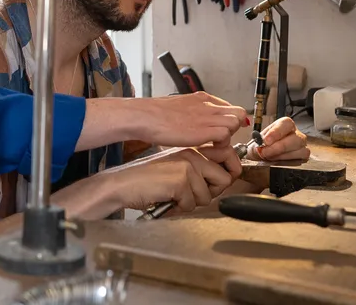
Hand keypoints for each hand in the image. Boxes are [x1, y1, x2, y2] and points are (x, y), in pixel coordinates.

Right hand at [54, 147, 237, 219]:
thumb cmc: (148, 180)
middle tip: (191, 194)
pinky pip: (192, 204)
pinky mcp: (181, 180)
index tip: (224, 180)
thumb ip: (200, 169)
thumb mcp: (178, 168)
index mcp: (193, 148)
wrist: (123, 184)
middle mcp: (193, 153)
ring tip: (174, 195)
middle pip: (225, 178)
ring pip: (208, 195)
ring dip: (192, 202)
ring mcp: (187, 165)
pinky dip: (180, 207)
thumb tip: (226, 178)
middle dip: (211, 192)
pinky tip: (167, 199)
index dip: (231, 171)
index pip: (229, 153)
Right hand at [130, 92, 247, 146]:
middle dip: (234, 126)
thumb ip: (192, 112)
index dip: (227, 119)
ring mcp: (208, 116)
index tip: (222, 130)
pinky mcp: (205, 130)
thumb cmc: (155, 115)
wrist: (144, 116)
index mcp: (201, 98)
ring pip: (235, 122)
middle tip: (221, 138)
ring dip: (229, 136)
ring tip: (215, 144)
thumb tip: (195, 122)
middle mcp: (208, 105)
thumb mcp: (179, 107)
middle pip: (237, 112)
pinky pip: (226, 135)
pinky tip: (210, 148)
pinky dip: (222, 144)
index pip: (228, 106)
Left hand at [245, 117, 308, 161]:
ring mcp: (302, 145)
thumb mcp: (258, 140)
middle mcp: (297, 133)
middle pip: (296, 139)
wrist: (264, 153)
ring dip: (282, 156)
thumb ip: (259, 141)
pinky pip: (300, 160)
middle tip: (265, 152)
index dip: (276, 132)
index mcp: (286, 124)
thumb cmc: (263, 144)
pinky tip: (277, 161)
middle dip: (278, 148)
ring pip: (300, 151)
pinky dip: (287, 162)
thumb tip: (261, 144)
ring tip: (269, 157)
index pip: (286, 124)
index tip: (266, 141)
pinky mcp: (303, 157)